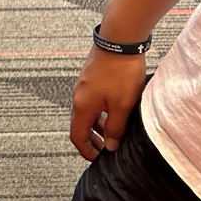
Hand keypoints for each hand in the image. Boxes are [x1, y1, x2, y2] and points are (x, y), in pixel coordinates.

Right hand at [69, 46, 146, 160]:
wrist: (119, 41)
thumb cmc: (121, 72)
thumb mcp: (123, 106)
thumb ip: (116, 128)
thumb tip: (111, 145)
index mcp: (82, 106)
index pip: (77, 136)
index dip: (86, 151)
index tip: (98, 158)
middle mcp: (78, 97)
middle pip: (79, 125)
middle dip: (91, 140)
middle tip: (106, 149)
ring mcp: (83, 87)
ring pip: (86, 113)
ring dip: (97, 126)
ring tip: (114, 132)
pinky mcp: (91, 78)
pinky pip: (91, 102)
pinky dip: (100, 113)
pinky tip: (115, 112)